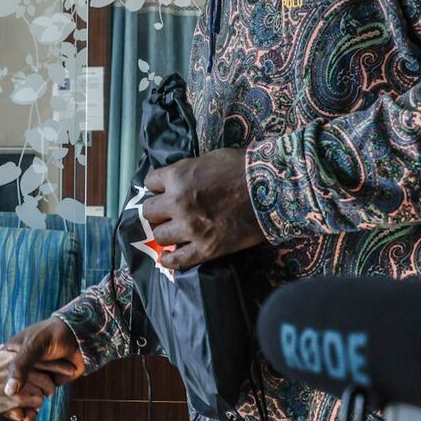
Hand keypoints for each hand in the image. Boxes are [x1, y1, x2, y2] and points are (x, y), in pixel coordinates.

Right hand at [1, 317, 85, 420]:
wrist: (78, 335)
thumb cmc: (51, 334)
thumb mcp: (32, 347)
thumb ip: (20, 366)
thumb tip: (10, 391)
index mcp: (11, 355)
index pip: (0, 378)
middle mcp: (21, 368)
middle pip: (12, 391)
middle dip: (11, 406)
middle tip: (14, 415)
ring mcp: (33, 377)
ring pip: (23, 398)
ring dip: (22, 410)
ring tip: (23, 419)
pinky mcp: (46, 384)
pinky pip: (36, 400)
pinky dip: (33, 411)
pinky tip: (30, 419)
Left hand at [142, 147, 264, 272]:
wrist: (272, 188)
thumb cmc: (242, 167)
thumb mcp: (207, 159)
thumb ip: (186, 171)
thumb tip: (176, 181)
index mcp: (177, 177)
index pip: (150, 182)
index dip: (157, 186)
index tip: (163, 190)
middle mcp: (178, 203)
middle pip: (149, 211)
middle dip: (158, 210)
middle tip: (168, 211)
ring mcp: (190, 228)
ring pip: (159, 235)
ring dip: (165, 231)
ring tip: (175, 230)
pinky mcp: (205, 249)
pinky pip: (177, 260)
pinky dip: (169, 260)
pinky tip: (168, 257)